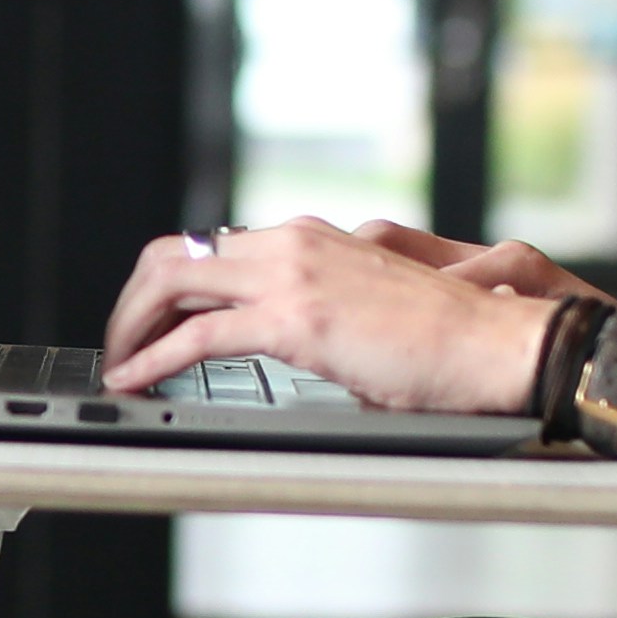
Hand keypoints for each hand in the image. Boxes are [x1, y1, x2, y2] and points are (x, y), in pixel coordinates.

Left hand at [100, 215, 567, 415]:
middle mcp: (293, 242)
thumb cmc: (449, 340)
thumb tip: (296, 345)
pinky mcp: (295, 319)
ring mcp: (291, 275)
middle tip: (120, 342)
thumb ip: (322, 312)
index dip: (171, 286)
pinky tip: (139, 379)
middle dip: (133, 300)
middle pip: (175, 253)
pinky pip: (198, 336)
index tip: (151, 319)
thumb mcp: (369, 308)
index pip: (214, 246)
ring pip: (172, 280)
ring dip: (131, 324)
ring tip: (120, 363)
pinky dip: (154, 357)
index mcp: (311, 237)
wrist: (496, 344)